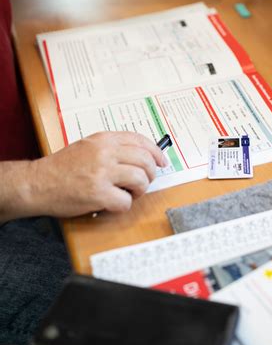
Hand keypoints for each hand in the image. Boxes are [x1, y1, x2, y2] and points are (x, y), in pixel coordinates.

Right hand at [28, 132, 165, 216]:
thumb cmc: (61, 168)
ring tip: (129, 193)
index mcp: (104, 139)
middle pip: (146, 160)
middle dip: (150, 173)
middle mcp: (105, 153)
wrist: (37, 183)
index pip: (141, 140)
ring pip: (141, 179)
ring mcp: (102, 173)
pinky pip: (126, 201)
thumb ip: (112, 148)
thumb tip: (140, 155)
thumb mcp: (88, 146)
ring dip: (140, 190)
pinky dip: (124, 205)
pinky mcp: (98, 194)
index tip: (162, 161)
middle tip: (144, 182)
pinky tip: (113, 203)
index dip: (156, 152)